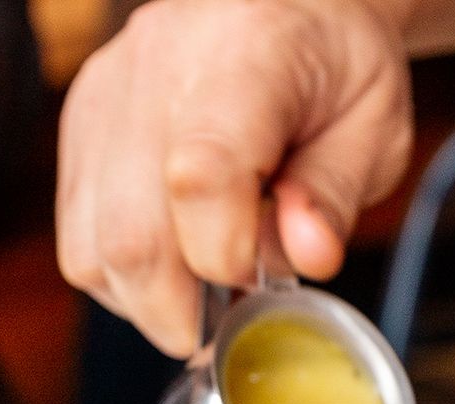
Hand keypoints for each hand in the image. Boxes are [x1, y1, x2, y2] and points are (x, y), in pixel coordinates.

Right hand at [57, 0, 413, 355]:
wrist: (289, 9)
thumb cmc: (335, 71)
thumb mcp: (374, 128)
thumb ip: (336, 196)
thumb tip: (308, 256)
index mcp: (244, 55)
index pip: (199, 175)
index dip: (224, 255)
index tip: (258, 282)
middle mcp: (153, 68)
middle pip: (130, 234)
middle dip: (183, 311)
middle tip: (231, 321)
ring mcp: (103, 100)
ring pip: (93, 252)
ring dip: (150, 304)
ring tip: (205, 289)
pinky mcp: (79, 131)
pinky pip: (80, 243)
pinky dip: (125, 282)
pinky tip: (174, 268)